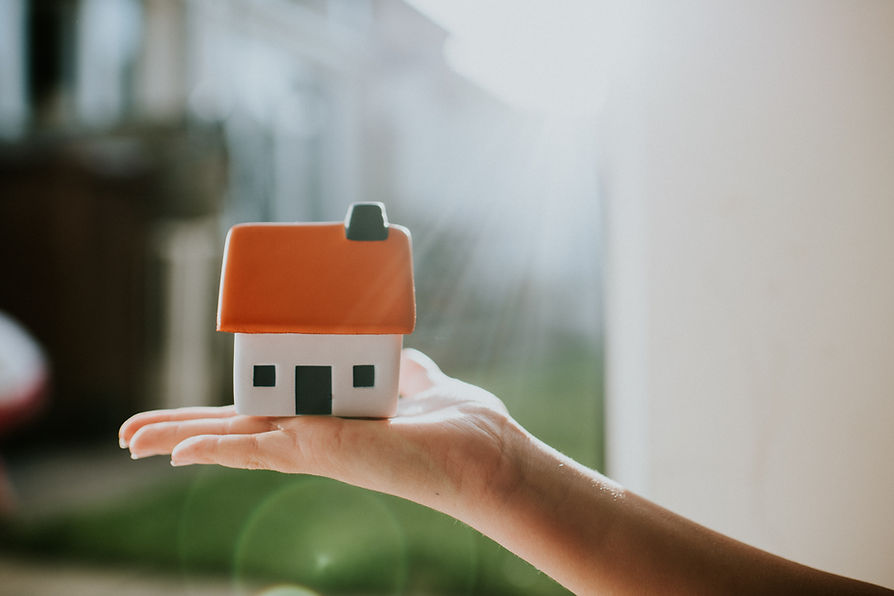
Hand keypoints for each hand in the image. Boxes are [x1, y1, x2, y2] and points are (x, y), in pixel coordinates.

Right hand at [119, 349, 521, 519]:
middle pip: (233, 429)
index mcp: (327, 416)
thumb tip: (396, 346)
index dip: (221, 411)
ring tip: (132, 442)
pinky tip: (175, 452)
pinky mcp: (322, 451)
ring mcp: (314, 445)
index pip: (261, 412)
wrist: (483, 449)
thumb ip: (397, 364)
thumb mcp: (414, 377)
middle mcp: (314, 434)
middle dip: (181, 430)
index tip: (190, 416)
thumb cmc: (456, 421)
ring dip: (178, 440)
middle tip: (130, 436)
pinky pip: (258, 452)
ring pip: (231, 442)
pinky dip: (215, 450)